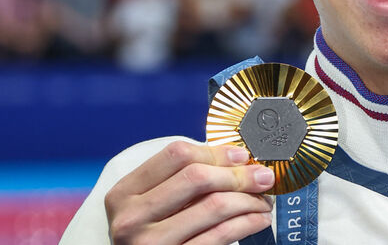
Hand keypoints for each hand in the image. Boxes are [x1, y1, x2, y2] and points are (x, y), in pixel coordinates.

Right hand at [105, 140, 274, 243]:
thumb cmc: (149, 236)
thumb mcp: (149, 206)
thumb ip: (179, 182)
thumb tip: (233, 160)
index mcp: (124, 193)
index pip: (176, 156)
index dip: (215, 152)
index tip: (241, 155)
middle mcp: (132, 218)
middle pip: (197, 178)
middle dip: (238, 174)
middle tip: (262, 176)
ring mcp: (152, 243)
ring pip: (214, 206)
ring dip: (249, 200)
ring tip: (263, 200)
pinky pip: (221, 235)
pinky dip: (247, 223)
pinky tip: (258, 219)